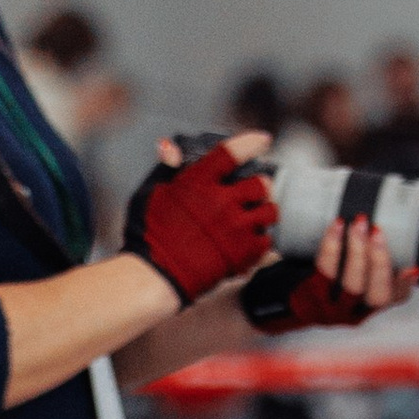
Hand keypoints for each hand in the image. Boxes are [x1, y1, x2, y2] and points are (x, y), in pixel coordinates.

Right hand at [122, 130, 279, 305]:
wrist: (152, 277)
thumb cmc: (147, 234)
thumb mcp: (151, 194)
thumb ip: (167, 169)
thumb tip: (170, 146)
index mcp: (198, 182)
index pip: (232, 152)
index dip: (251, 144)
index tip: (263, 141)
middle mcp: (221, 202)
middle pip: (261, 183)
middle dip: (260, 186)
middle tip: (254, 192)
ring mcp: (234, 229)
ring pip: (270, 212)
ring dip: (264, 212)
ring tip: (255, 217)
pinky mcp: (242, 254)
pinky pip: (267, 242)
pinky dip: (261, 240)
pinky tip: (249, 240)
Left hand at [240, 210, 418, 335]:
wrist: (265, 303)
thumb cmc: (308, 279)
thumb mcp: (340, 273)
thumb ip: (360, 257)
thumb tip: (372, 213)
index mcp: (366, 306)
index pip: (394, 299)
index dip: (405, 285)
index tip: (414, 267)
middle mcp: (352, 314)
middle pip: (378, 294)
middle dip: (381, 260)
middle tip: (378, 230)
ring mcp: (331, 311)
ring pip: (355, 284)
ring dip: (360, 251)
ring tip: (360, 223)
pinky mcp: (310, 300)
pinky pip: (326, 271)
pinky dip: (333, 246)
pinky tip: (336, 226)